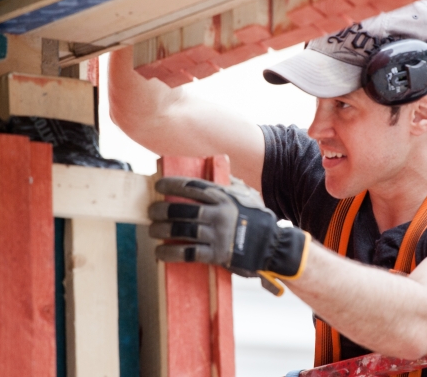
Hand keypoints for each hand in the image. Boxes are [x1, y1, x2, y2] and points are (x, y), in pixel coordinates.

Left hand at [148, 177, 309, 294]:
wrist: (274, 246)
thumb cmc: (259, 219)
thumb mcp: (248, 196)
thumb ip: (232, 184)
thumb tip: (222, 172)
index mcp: (224, 197)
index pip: (191, 187)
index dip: (171, 185)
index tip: (158, 185)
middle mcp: (219, 214)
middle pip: (181, 209)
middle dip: (161, 210)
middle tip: (151, 211)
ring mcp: (217, 235)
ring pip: (180, 230)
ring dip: (161, 230)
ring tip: (152, 230)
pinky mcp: (217, 254)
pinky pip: (187, 253)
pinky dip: (170, 253)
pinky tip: (160, 252)